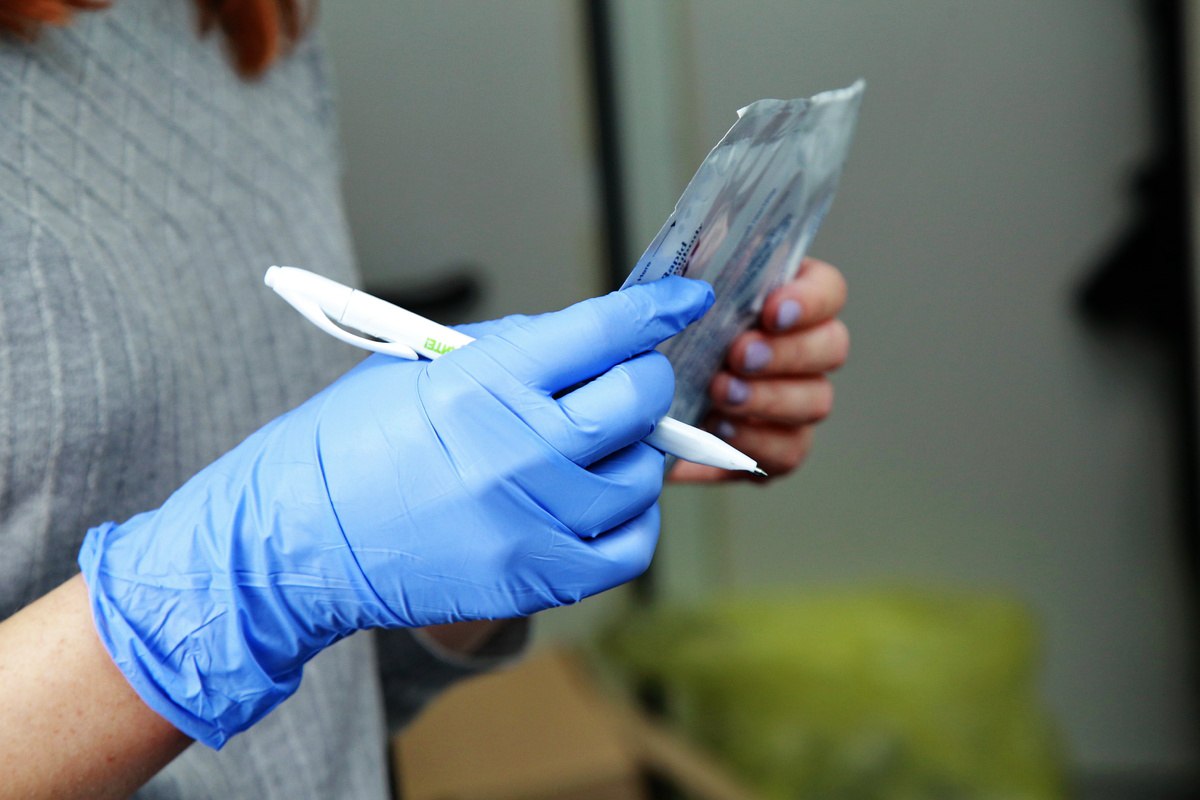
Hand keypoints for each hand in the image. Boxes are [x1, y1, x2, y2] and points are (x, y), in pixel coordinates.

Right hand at [78, 278, 713, 747]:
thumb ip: (514, 350)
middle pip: (639, 400)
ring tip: (600, 446)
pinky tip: (606, 500)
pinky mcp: (536, 578)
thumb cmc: (349, 443)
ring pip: (642, 474)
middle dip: (644, 379)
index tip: (683, 301)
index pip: (604, 331)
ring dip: (635, 451)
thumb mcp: (420, 365)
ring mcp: (533, 521)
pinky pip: (630, 548)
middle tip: (629, 380)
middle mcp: (519, 451)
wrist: (296, 538)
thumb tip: (590, 340)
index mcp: (485, 383)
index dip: (656, 309)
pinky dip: (632, 518)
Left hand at [669, 258, 847, 481]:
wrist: (638, 407)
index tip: (772, 310)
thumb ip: (679, 290)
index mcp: (782, 299)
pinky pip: (791, 450)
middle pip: (832, 345)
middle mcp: (802, 349)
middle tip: (739, 355)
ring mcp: (797, 400)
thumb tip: (682, 287)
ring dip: (769, 397)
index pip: (827, 289)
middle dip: (786, 351)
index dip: (810, 299)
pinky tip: (722, 430)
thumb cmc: (658, 348)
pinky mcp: (780, 447)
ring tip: (720, 394)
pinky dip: (757, 441)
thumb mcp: (663, 310)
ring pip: (816, 399)